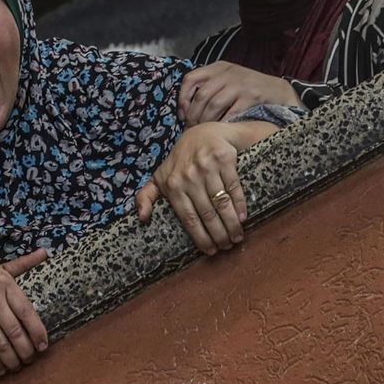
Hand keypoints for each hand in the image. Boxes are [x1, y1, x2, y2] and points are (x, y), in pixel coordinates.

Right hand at [0, 248, 48, 375]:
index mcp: (4, 282)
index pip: (27, 311)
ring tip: (18, 366)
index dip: (38, 332)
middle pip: (16, 331)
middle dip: (27, 350)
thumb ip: (22, 264)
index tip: (43, 345)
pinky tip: (0, 369)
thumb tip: (45, 253)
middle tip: (31, 359)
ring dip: (13, 360)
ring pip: (2, 344)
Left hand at [134, 121, 272, 254]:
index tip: (210, 250)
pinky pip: (234, 187)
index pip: (187, 218)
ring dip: (231, 224)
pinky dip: (240, 205)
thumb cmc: (179, 161)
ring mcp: (206, 166)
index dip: (200, 237)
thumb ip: (146, 196)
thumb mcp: (159, 177)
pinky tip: (242, 218)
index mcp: (172, 184)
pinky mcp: (224, 158)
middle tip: (227, 246)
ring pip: (221, 203)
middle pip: (207, 213)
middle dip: (219, 234)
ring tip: (237, 236)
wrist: (202, 133)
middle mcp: (188, 175)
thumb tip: (141, 217)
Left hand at [178, 61, 300, 125]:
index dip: (183, 99)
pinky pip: (231, 113)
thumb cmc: (249, 90)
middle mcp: (228, 72)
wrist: (280, 92)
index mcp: (218, 67)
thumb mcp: (228, 81)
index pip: (190, 79)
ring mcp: (241, 83)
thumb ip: (209, 88)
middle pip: (201, 95)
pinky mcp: (252, 96)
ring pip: (213, 105)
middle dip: (194, 116)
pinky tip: (222, 132)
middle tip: (192, 130)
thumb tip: (185, 111)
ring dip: (206, 122)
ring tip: (205, 132)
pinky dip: (223, 124)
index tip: (183, 116)